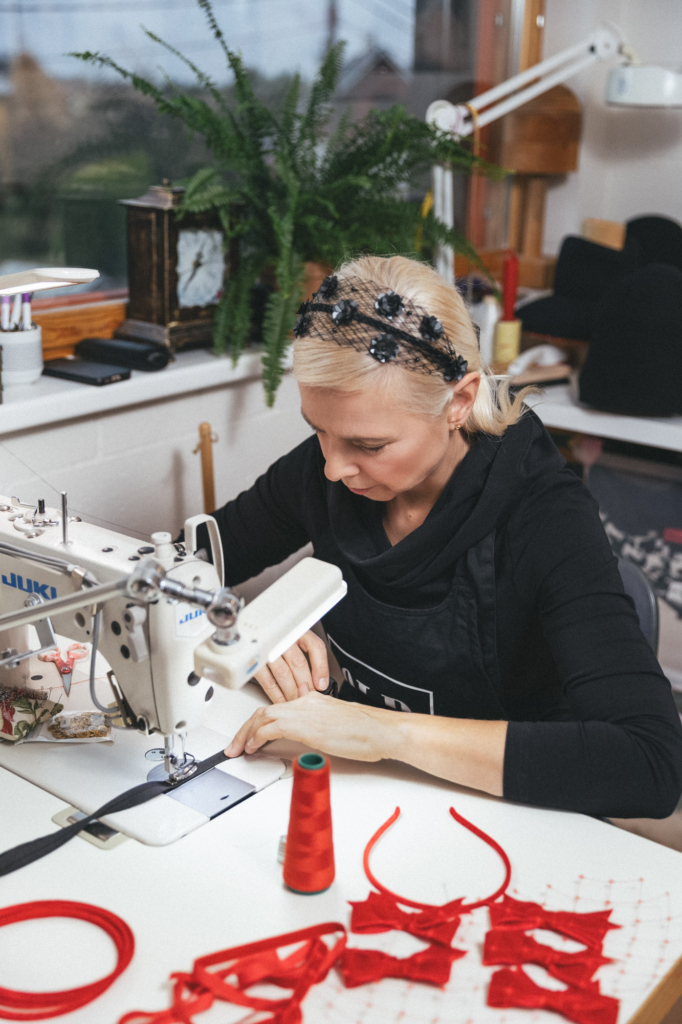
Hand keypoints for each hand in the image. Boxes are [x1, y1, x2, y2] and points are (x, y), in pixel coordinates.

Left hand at [225, 690, 396, 761]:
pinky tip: (253, 748)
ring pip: (262, 717)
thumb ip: (315, 729)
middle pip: (264, 711)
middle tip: (234, 745)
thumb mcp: (334, 728)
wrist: (381, 731)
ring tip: (238, 749)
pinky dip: (257, 738)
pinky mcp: (305, 726)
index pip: (275, 708)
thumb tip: (304, 742)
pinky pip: (271, 728)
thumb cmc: (366, 732)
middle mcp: (305, 702)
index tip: (248, 736)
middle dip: (244, 729)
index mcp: (311, 700)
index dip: (257, 722)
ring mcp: (304, 712)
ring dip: (245, 734)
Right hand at [252, 630, 329, 702]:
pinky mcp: (254, 660)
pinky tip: (283, 701)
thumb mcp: (296, 641)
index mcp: (296, 630)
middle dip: (306, 685)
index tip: (322, 685)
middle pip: (298, 662)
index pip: (314, 645)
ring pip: (283, 674)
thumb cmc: (276, 638)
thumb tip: (320, 683)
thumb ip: (310, 657)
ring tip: (297, 702)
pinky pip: (268, 681)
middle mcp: (281, 637)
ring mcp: (266, 648)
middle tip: (310, 698)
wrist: (253, 630)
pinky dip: (276, 695)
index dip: (320, 667)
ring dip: (292, 692)